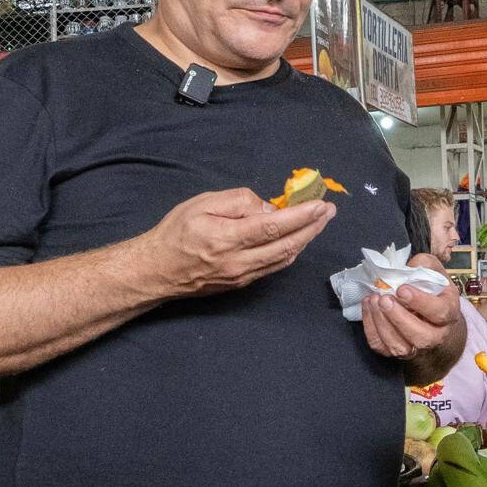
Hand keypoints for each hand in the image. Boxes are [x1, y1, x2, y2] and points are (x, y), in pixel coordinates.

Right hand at [147, 188, 334, 296]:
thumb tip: (268, 209)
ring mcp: (242, 276)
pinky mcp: (242, 284)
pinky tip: (297, 240)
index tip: (320, 205)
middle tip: (328, 212)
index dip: (301, 216)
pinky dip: (290, 252)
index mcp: (227, 239)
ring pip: (284, 259)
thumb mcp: (202, 204)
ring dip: (305, 240)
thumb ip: (238, 202)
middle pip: (286, 246)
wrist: (157, 271)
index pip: (274, 226)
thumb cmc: (176, 233)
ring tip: (318, 222)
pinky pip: (273, 267)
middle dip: (312, 227)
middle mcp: (239, 262)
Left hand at [360, 255, 463, 362]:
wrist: (431, 316)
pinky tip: (368, 306)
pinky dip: (370, 328)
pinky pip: (381, 346)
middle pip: (421, 336)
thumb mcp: (434, 271)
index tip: (402, 289)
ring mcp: (416, 347)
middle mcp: (436, 335)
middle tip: (384, 299)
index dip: (420, 302)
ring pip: (399, 346)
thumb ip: (424, 265)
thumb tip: (409, 266)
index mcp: (449, 312)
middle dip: (399, 317)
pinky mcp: (396, 352)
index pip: (439, 312)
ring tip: (373, 300)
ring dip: (382, 324)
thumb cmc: (432, 290)